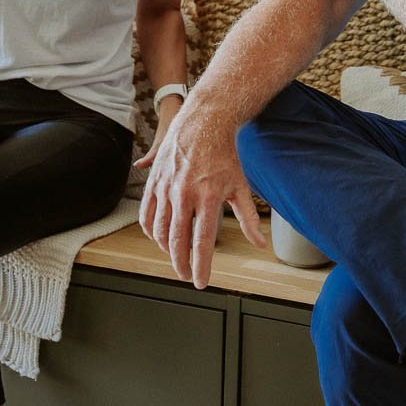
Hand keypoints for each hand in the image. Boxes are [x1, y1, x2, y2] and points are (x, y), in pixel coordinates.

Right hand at [138, 103, 264, 287]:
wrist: (204, 123)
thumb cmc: (224, 155)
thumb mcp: (241, 186)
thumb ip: (248, 218)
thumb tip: (259, 244)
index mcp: (208, 197)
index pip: (202, 242)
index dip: (201, 266)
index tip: (201, 282)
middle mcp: (184, 194)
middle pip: (178, 241)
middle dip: (181, 264)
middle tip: (186, 275)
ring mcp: (166, 187)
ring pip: (160, 231)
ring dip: (167, 249)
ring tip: (176, 257)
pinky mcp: (154, 181)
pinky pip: (146, 214)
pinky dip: (150, 231)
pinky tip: (159, 238)